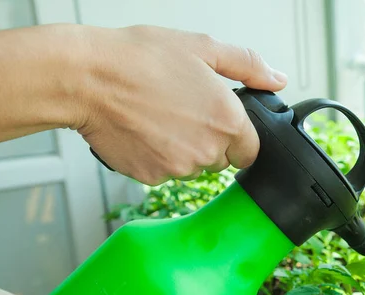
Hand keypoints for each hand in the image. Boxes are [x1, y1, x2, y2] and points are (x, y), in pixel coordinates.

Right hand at [71, 25, 287, 184]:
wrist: (87, 78)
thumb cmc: (140, 59)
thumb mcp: (203, 48)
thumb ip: (248, 66)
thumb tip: (277, 79)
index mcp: (227, 121)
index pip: (251, 152)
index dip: (238, 138)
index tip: (221, 125)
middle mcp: (207, 151)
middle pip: (221, 160)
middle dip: (209, 141)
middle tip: (184, 111)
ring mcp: (178, 168)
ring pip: (191, 167)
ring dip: (183, 150)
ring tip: (160, 117)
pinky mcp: (151, 177)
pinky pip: (164, 173)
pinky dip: (157, 157)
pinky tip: (144, 130)